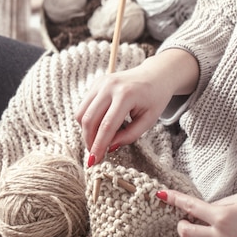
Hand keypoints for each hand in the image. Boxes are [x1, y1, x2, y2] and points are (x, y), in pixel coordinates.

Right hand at [75, 49, 197, 165]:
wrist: (155, 75)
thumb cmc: (154, 99)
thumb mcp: (148, 120)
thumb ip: (129, 135)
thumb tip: (109, 147)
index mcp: (126, 95)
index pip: (106, 126)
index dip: (99, 145)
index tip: (95, 161)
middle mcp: (109, 86)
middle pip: (89, 120)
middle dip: (89, 141)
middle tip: (94, 155)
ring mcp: (100, 83)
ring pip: (81, 113)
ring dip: (86, 132)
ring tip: (98, 140)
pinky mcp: (96, 84)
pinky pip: (83, 106)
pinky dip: (87, 121)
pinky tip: (99, 127)